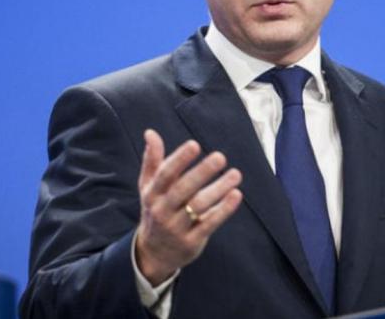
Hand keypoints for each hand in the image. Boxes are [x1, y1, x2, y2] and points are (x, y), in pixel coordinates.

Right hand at [135, 129, 242, 285]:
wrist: (154, 253)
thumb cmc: (156, 209)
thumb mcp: (148, 186)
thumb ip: (152, 159)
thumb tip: (150, 132)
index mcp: (152, 193)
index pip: (165, 174)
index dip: (179, 159)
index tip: (194, 145)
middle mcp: (162, 210)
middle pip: (183, 189)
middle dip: (202, 172)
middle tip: (220, 157)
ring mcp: (176, 228)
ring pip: (198, 206)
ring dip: (218, 189)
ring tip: (235, 174)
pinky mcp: (192, 242)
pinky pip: (209, 224)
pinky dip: (223, 210)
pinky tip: (236, 195)